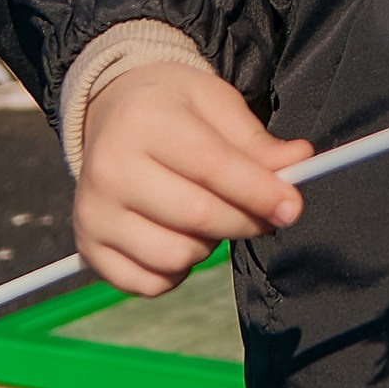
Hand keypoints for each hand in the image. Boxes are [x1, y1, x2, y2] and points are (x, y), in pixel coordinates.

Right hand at [75, 59, 316, 297]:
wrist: (111, 113)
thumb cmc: (171, 108)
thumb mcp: (215, 103)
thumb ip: (255, 140)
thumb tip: (299, 161)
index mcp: (143, 122)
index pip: (211, 167)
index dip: (259, 192)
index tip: (293, 206)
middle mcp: (109, 170)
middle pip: (198, 217)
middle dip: (246, 221)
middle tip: (266, 215)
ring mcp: (93, 214)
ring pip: (176, 257)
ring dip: (209, 246)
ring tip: (209, 217)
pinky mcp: (89, 249)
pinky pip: (150, 284)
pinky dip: (177, 272)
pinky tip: (179, 238)